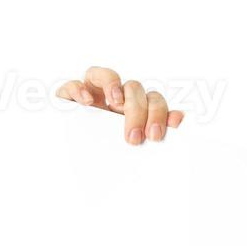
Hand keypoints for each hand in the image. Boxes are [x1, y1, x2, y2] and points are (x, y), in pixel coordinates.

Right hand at [55, 66, 184, 144]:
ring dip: (113, 85)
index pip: (153, 99)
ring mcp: (91, 95)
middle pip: (133, 88)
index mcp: (136, 110)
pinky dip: (79, 89)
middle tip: (134, 137)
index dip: (159, 113)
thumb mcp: (136, 147)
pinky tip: (86, 103)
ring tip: (115, 104)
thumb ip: (154, 131)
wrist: (81, 171)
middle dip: (137, 111)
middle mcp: (116, 98)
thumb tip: (178, 119)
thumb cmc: (113, 157)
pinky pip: (72, 85)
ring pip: (103, 74)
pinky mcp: (68, 99)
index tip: (156, 135)